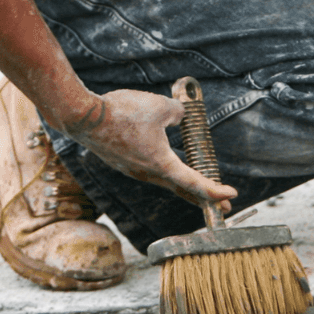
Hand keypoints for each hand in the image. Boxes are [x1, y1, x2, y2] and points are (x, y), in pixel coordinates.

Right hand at [45, 89, 237, 213]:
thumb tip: (181, 116)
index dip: (215, 191)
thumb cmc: (121, 112)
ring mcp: (133, 171)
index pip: (194, 183)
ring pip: (164, 181)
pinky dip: (164, 172)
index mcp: (161, 164)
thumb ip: (178, 113)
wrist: (82, 118)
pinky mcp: (122, 163)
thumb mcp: (160, 106)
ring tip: (198, 188)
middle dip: (204, 198)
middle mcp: (148, 174)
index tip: (231, 197)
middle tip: (224, 207)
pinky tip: (164, 163)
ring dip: (183, 185)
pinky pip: (149, 170)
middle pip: (182, 190)